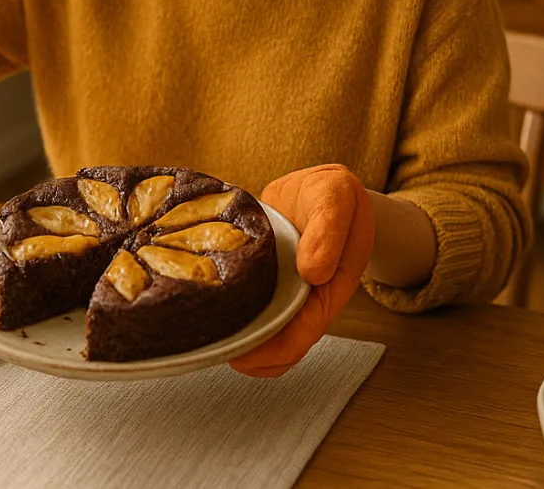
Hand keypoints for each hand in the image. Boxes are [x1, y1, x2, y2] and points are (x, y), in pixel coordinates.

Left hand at [229, 164, 374, 377]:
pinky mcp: (266, 280)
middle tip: (214, 351)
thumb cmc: (332, 192)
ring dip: (240, 340)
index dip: (278, 349)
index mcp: (333, 284)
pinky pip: (250, 306)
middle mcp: (309, 295)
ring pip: (265, 329)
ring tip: (207, 341)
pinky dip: (232, 313)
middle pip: (283, 342)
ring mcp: (286, 289)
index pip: (307, 331)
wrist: (319, 186)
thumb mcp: (336, 197)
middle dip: (252, 355)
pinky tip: (209, 311)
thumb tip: (311, 273)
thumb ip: (328, 230)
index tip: (246, 355)